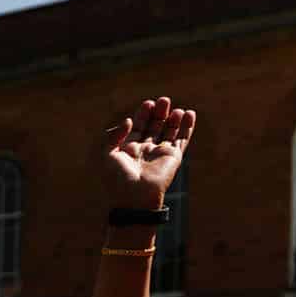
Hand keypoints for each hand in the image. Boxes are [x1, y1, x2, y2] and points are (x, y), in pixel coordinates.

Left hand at [101, 96, 193, 211]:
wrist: (133, 196)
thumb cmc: (117, 178)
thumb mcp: (106, 154)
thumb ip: (114, 135)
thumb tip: (129, 120)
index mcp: (128, 149)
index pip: (138, 127)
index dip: (143, 115)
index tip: (148, 104)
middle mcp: (145, 150)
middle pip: (154, 126)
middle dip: (159, 113)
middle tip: (163, 100)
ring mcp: (160, 153)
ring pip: (169, 131)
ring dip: (173, 118)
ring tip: (175, 108)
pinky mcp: (173, 157)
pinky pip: (182, 139)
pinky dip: (187, 127)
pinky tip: (189, 113)